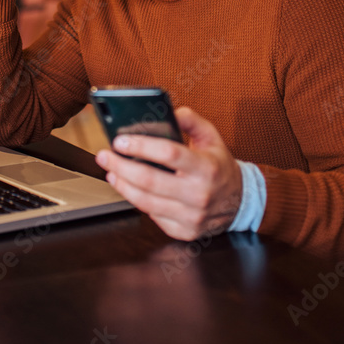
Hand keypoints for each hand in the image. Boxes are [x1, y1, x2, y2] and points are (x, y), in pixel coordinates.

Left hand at [95, 107, 241, 240]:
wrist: (240, 202)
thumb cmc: (220, 166)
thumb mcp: (212, 137)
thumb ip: (191, 121)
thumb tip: (170, 111)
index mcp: (206, 168)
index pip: (169, 154)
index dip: (141, 146)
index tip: (120, 140)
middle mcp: (199, 194)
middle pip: (150, 180)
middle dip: (120, 166)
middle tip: (104, 156)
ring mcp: (191, 216)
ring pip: (146, 202)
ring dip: (122, 185)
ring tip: (111, 171)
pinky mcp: (184, 232)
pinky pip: (152, 217)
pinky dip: (137, 201)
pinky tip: (128, 188)